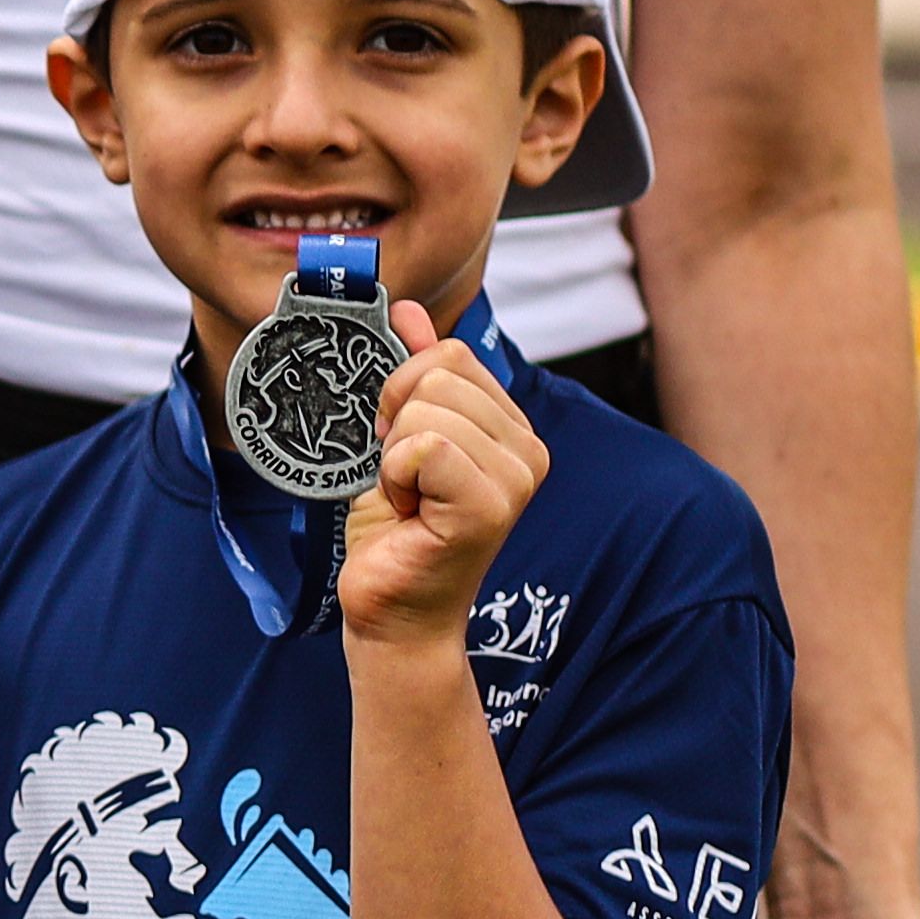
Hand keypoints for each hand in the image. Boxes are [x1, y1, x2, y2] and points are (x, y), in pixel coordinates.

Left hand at [335, 305, 545, 654]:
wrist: (392, 608)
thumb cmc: (397, 530)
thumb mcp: (398, 436)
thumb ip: (413, 373)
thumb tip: (408, 311)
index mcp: (512, 428)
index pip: (450, 355)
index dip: (404, 394)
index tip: (402, 448)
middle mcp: (527, 450)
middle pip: (437, 374)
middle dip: (396, 422)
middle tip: (406, 478)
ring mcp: (516, 479)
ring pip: (425, 409)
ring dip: (394, 455)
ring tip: (411, 498)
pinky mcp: (491, 506)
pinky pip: (423, 446)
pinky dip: (395, 476)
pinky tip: (410, 512)